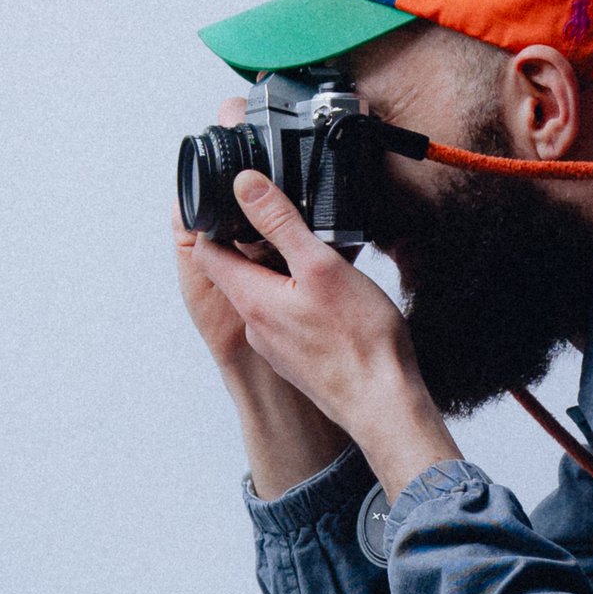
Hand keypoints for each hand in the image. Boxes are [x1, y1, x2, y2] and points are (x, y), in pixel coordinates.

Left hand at [190, 169, 459, 503]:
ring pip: (267, 298)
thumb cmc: (360, 344)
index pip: (207, 250)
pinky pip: (290, 323)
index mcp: (251, 298)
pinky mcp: (299, 364)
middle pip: (238, 272)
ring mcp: (277, 349)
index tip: (239, 204)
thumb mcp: (319, 265)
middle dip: (258, 245)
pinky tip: (334, 306)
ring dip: (285, 277)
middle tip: (292, 229)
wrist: (385, 408)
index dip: (216, 220)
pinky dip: (303, 305)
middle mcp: (256, 326)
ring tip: (321, 268)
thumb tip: (244, 185)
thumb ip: (279, 222)